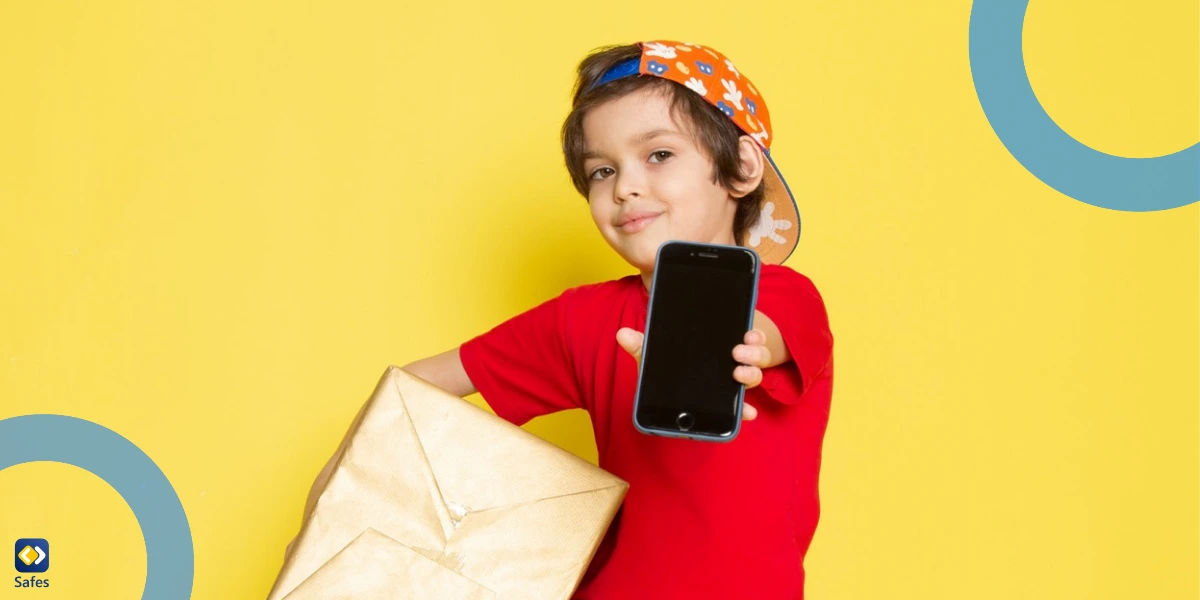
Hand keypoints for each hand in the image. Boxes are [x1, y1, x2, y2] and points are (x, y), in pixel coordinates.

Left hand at [616, 327, 766, 420]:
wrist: (681, 375)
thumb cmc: (676, 359)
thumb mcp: (660, 352)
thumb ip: (643, 344)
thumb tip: (621, 333)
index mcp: (721, 344)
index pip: (744, 337)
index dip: (754, 336)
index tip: (750, 335)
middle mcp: (734, 361)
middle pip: (755, 355)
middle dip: (753, 354)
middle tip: (737, 352)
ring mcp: (734, 380)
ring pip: (755, 375)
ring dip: (751, 374)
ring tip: (738, 375)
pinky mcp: (729, 401)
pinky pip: (743, 405)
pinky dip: (746, 410)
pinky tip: (748, 413)